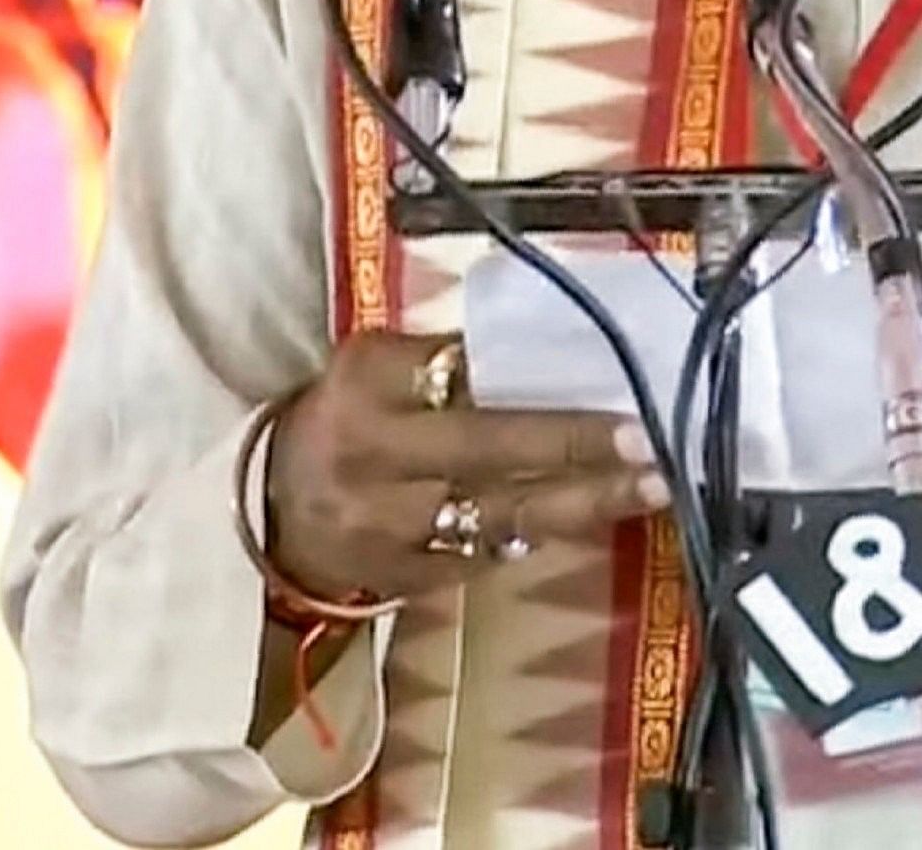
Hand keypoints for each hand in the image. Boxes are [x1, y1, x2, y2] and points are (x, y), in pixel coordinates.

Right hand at [262, 330, 667, 604]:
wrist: (268, 509)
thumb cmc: (342, 416)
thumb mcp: (374, 365)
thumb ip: (449, 356)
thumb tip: (558, 343)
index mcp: (367, 384)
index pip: (459, 377)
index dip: (535, 385)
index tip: (613, 384)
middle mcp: (374, 456)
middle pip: (489, 450)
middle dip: (577, 448)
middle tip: (653, 444)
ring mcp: (389, 527)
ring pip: (500, 514)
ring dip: (582, 502)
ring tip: (653, 488)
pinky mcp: (405, 578)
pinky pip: (487, 555)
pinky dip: (540, 533)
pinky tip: (595, 516)